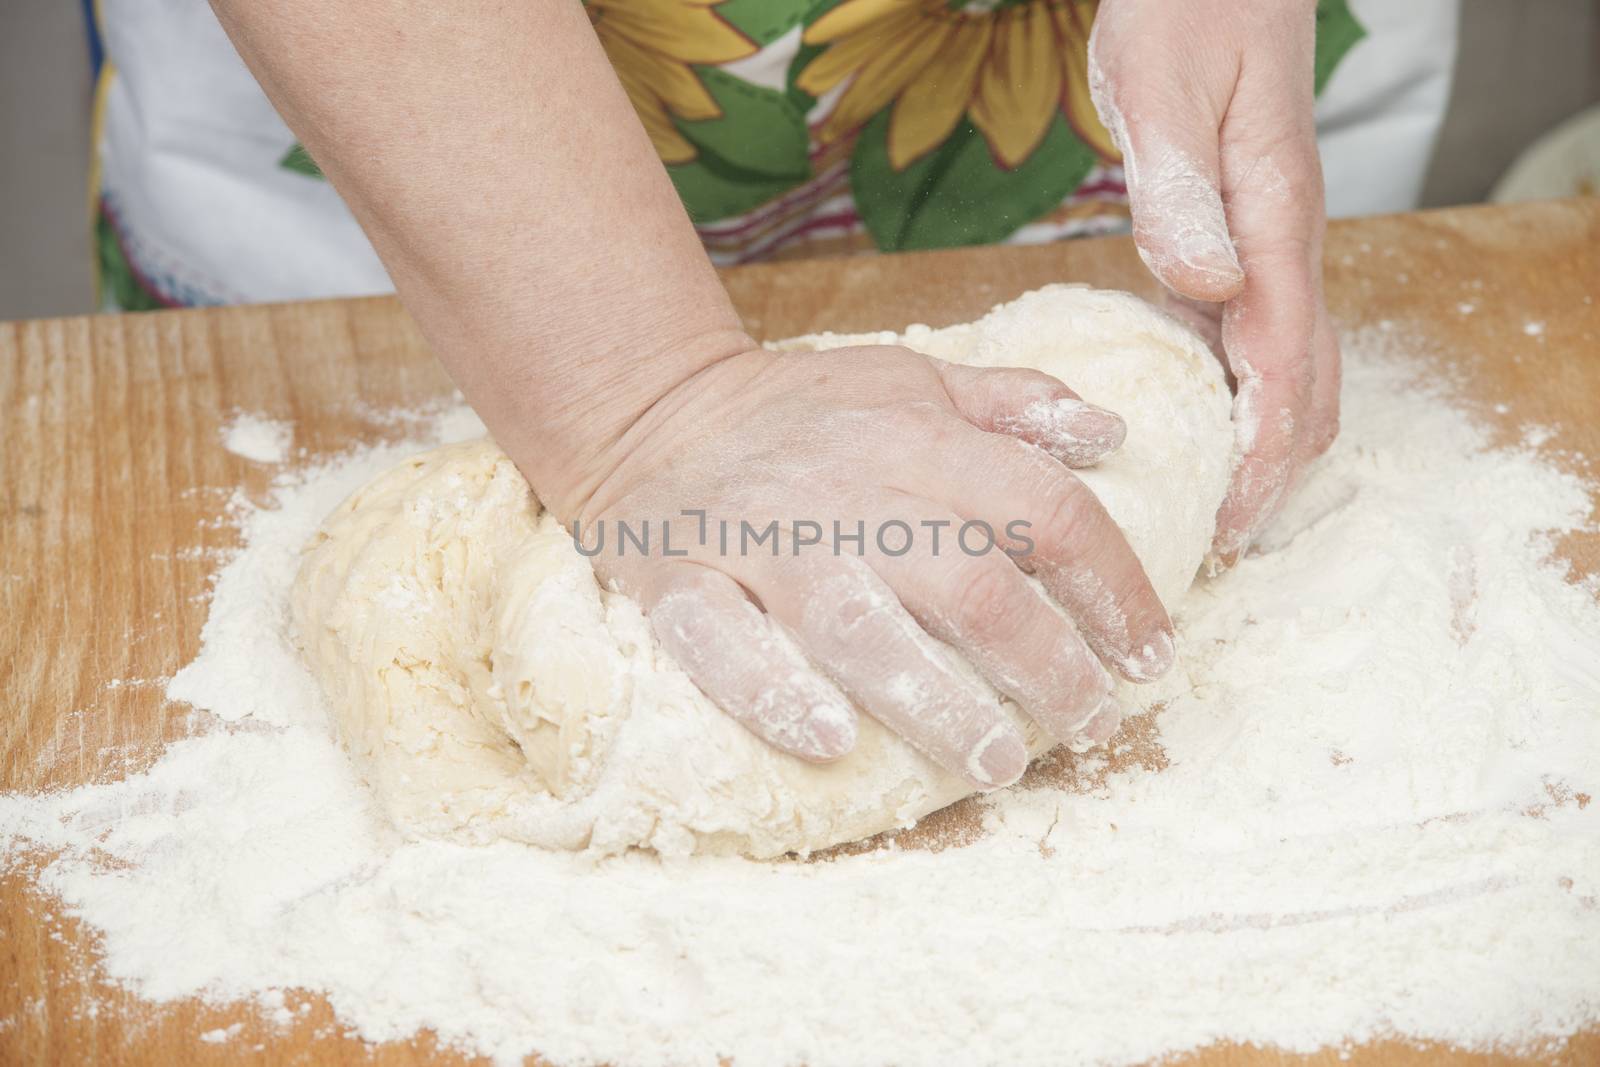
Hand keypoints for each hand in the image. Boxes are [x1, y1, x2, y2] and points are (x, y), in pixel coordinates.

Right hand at [552, 343, 1176, 787]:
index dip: (1114, 586)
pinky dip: (772, 694)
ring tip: (996, 762)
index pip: (1042, 509)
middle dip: (1046, 663)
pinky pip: (720, 645)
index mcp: (912, 436)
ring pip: (857, 625)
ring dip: (935, 701)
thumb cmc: (802, 410)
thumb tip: (1111, 432)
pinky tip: (830, 743)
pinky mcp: (679, 584)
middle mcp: (844, 489)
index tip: (1151, 654)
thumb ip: (1009, 405)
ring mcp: (759, 541)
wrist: (650, 409)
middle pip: (966, 582)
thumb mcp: (910, 378)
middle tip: (1092, 723)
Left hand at [1089, 0, 1340, 565]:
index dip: (1264, 451)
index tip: (1234, 522)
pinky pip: (1245, 339)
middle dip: (1271, 469)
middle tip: (1219, 544)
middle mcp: (1282, 245)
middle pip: (1302, 383)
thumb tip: (1206, 287)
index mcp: (1273, 220)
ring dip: (1257, 443)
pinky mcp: (1236, 242)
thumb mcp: (1162, 90)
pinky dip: (1229, 396)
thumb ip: (1178, 190)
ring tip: (1208, 510)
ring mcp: (1264, 247)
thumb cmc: (1188, 12)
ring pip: (1284, 369)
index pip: (1283, 359)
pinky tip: (1186, 427)